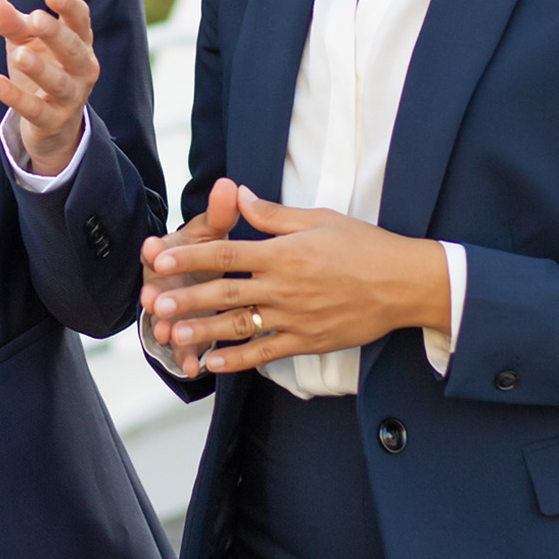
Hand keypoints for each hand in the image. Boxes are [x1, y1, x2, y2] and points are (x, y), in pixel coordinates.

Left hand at [0, 0, 99, 179]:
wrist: (54, 125)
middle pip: (74, 50)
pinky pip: (36, 110)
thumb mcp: (26, 43)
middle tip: (36, 19)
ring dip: (40, 69)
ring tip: (19, 55)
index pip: (80, 21)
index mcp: (79, 43)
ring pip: (59, 83)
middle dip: (57, 35)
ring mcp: (71, 97)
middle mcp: (82, 69)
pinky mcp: (54, 122)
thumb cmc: (43, 70)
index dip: (69, 6)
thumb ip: (12, 23)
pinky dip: (16, 98)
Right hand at [138, 179, 244, 371]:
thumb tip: (229, 186)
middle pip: (157, 288)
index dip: (156, 249)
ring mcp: (171, 312)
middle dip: (154, 292)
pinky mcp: (182, 336)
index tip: (152, 247)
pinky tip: (196, 367)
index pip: (159, 250)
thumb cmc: (205, 252)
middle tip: (150, 297)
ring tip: (165, 334)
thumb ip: (220, 213)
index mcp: (169, 254)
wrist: (192, 281)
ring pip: (166, 321)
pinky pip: (183, 349)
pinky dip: (187, 358)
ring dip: (165, 327)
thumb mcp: (210, 231)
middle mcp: (163, 284)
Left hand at [143, 185, 449, 383]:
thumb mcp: (319, 219)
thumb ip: (273, 214)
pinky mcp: (307, 341)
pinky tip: (212, 364)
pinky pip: (266, 353)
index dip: (192, 256)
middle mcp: (285, 286)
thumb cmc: (364, 246)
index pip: (228, 252)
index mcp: (285, 252)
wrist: (404, 284)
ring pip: (239, 326)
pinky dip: (237, 361)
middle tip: (153, 304)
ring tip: (170, 335)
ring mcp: (295, 318)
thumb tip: (237, 194)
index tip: (162, 258)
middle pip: (225, 292)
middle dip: (186, 298)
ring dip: (202, 331)